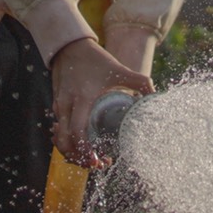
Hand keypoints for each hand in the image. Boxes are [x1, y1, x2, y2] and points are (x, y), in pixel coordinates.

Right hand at [51, 37, 152, 166]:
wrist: (70, 48)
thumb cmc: (95, 60)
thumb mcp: (119, 69)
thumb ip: (140, 82)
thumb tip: (156, 97)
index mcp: (81, 100)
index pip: (77, 133)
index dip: (85, 151)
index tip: (97, 160)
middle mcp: (66, 106)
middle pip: (64, 142)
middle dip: (78, 158)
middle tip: (98, 164)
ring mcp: (59, 107)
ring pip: (59, 139)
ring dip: (73, 152)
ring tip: (92, 158)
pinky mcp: (57, 107)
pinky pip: (59, 131)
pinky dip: (68, 142)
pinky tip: (83, 145)